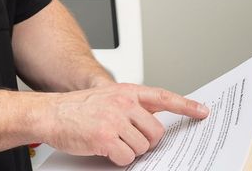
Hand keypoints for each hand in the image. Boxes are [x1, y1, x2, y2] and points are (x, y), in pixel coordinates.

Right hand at [42, 84, 207, 166]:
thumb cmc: (76, 109)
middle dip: (146, 142)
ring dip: (129, 151)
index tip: (202, 111)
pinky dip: (118, 159)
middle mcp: (122, 103)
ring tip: (112, 142)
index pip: (163, 97)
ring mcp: (114, 119)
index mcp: (126, 92)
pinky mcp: (106, 137)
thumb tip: (153, 126)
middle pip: (156, 132)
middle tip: (129, 140)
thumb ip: (130, 107)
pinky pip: (127, 158)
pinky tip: (105, 149)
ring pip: (143, 147)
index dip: (185, 105)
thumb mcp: (107, 99)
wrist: (49, 113)